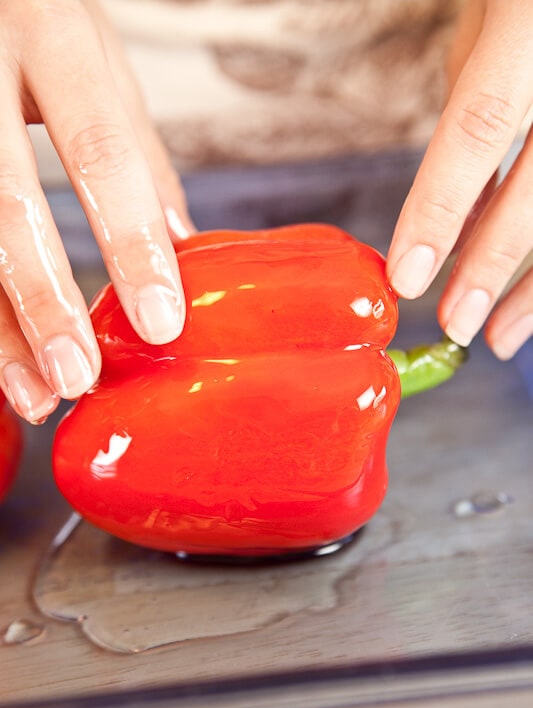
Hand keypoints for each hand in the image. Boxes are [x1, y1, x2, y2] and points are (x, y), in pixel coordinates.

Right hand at [0, 0, 193, 423]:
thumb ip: (133, 147)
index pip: (102, 151)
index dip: (131, 243)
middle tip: (79, 378)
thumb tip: (181, 242)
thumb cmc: (32, 17)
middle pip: (5, 199)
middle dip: (44, 302)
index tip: (162, 322)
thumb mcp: (93, 58)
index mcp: (51, 32)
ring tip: (32, 393)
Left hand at [386, 0, 532, 359]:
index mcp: (532, 20)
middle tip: (457, 326)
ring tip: (502, 335)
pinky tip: (531, 292)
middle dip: (495, 267)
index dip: (441, 208)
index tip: (408, 278)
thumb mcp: (490, 17)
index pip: (482, 125)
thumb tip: (457, 199)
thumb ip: (475, 98)